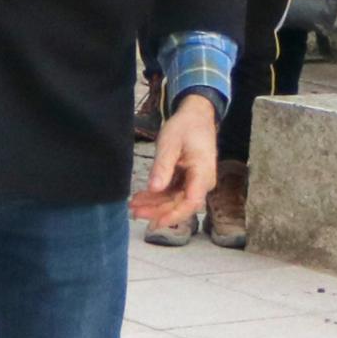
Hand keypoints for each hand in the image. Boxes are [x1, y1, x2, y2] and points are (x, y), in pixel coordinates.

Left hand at [132, 97, 217, 231]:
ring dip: (155, 205)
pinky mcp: (189, 180)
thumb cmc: (185, 127)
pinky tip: (142, 197)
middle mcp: (203, 181)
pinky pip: (174, 192)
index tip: (155, 222)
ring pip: (175, 200)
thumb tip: (154, 188)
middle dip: (157, 211)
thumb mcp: (170, 144)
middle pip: (181, 204)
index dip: (173, 215)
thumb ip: (163, 167)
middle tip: (134, 212)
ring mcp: (196, 182)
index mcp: (202, 172)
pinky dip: (158, 196)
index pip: (191, 201)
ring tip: (133, 206)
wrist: (196, 115)